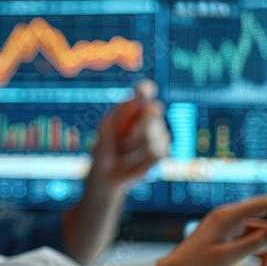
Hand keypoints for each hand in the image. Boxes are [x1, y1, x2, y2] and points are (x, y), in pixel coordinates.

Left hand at [87, 79, 169, 193]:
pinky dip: (139, 159)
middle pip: (154, 110)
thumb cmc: (104, 148)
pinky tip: (132, 162)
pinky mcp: (162, 152)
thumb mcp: (107, 128)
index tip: (143, 91)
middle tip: (123, 138)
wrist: (107, 176)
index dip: (146, 89)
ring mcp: (158, 134)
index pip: (144, 91)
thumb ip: (123, 111)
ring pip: (154, 132)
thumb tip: (142, 95)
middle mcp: (149, 118)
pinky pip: (154, 151)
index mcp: (133, 108)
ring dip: (134, 144)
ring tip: (123, 152)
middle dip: (139, 123)